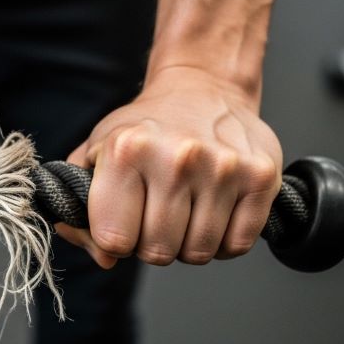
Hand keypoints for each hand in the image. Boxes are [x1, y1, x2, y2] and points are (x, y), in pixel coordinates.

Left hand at [61, 66, 282, 267]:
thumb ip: (82, 205)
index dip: (116, 240)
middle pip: (158, 252)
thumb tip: (103, 256)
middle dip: (153, 243)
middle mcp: (176, 158)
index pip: (114, 240)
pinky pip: (237, 245)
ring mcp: (222, 167)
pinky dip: (224, 241)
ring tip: (186, 208)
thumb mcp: (96, 152)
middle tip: (157, 213)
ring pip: (199, 253)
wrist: (201, 86)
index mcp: (126, 151)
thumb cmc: (145, 128)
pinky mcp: (260, 176)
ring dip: (189, 243)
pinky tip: (215, 211)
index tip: (124, 220)